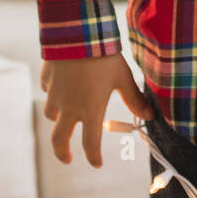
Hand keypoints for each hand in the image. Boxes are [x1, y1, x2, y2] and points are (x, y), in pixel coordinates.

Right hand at [40, 53, 155, 168]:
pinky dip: (53, 93)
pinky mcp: (47, 80)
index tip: (97, 163)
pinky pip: (47, 91)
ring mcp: (54, 94)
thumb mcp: (123, 78)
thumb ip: (134, 99)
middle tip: (67, 158)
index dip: (94, 157)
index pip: (91, 144)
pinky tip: (61, 85)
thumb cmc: (104, 57)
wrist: (79, 33)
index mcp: (90, 111)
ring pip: (51, 115)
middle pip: (59, 140)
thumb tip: (149, 116)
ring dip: (58, 119)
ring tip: (66, 116)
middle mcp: (69, 108)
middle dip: (62, 153)